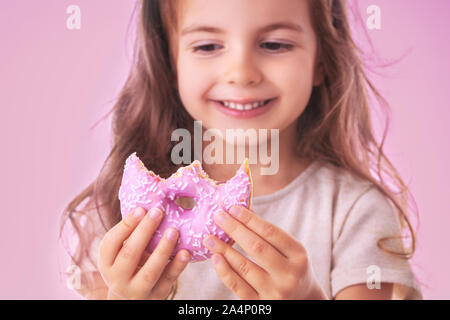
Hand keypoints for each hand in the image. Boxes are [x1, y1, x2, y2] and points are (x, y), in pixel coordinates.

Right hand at [98, 207, 189, 299]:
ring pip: (150, 271)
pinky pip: (168, 280)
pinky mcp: (156, 296)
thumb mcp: (121, 252)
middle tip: (158, 212)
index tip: (141, 208)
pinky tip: (185, 252)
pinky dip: (177, 266)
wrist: (131, 298)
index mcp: (106, 262)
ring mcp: (137, 290)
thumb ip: (131, 234)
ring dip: (163, 249)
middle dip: (144, 231)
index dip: (125, 225)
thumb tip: (150, 204)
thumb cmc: (129, 265)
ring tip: (173, 230)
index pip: (111, 242)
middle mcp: (118, 278)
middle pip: (130, 254)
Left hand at [202, 205, 326, 299]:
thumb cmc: (292, 268)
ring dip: (223, 250)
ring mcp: (275, 292)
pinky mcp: (261, 305)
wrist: (302, 301)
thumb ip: (269, 235)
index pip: (270, 233)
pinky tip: (215, 258)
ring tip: (209, 238)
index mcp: (299, 256)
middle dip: (235, 229)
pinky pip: (237, 286)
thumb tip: (238, 214)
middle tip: (218, 216)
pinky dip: (224, 271)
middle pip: (256, 247)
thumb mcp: (291, 251)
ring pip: (244, 267)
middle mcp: (289, 275)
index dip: (250, 219)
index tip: (233, 208)